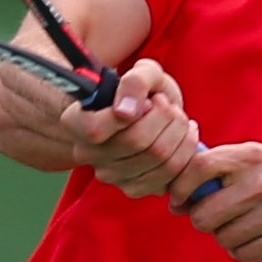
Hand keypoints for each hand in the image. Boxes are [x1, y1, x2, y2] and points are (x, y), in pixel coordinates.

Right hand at [60, 57, 195, 196]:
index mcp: (75, 123)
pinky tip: (183, 136)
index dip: (129, 112)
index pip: (96, 129)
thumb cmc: (141, 90)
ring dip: (179, 132)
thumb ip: (135, 82)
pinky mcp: (136, 189)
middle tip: (167, 104)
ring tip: (177, 118)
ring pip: (159, 159)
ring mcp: (111, 176)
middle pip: (137, 142)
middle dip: (165, 117)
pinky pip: (172, 176)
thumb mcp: (141, 72)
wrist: (149, 114)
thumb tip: (126, 111)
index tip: (147, 100)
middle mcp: (88, 154)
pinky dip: (186, 151)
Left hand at [168, 140, 261, 261]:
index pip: (200, 166)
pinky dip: (246, 251)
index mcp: (255, 155)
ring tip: (250, 227)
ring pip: (223, 238)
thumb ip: (224, 166)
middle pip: (204, 214)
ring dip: (229, 238)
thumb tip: (177, 187)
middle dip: (205, 221)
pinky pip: (243, 253)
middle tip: (219, 219)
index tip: (178, 201)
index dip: (180, 187)